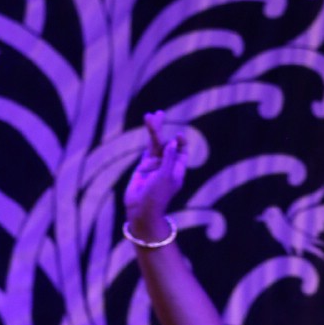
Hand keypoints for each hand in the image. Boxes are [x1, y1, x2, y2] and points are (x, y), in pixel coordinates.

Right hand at [123, 110, 186, 239]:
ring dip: (153, 130)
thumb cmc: (157, 196)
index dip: (180, 141)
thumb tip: (172, 142)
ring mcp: (154, 166)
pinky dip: (147, 140)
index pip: (181, 151)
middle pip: (166, 144)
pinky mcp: (143, 167)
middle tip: (158, 114)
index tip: (178, 135)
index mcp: (177, 170)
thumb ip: (168, 159)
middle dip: (162, 129)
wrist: (141, 210)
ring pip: (155, 145)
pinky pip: (147, 151)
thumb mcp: (165, 177)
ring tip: (148, 116)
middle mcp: (167, 166)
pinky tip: (148, 127)